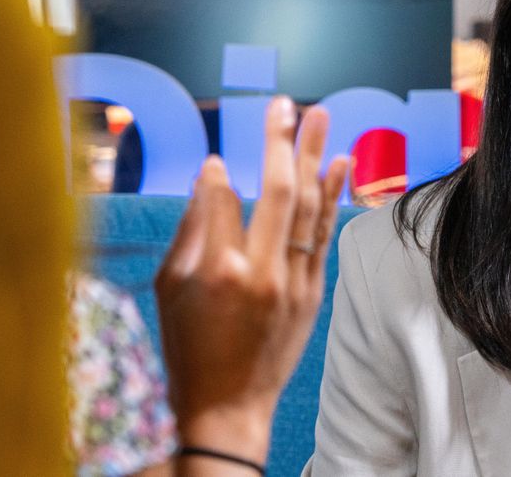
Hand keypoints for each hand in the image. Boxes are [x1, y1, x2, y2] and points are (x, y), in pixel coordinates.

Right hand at [155, 96, 348, 466]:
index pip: (221, 199)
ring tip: (319, 114)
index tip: (216, 160)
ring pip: (310, 206)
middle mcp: (262, 272)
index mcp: (218, 271)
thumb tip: (209, 174)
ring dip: (315, 155)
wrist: (229, 406)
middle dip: (280, 140)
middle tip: (282, 103)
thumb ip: (191, 228)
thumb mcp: (171, 288)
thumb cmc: (188, 346)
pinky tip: (339, 162)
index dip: (217, 174)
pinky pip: (324, 232)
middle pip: (278, 190)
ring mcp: (294, 282)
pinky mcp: (313, 292)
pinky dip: (333, 195)